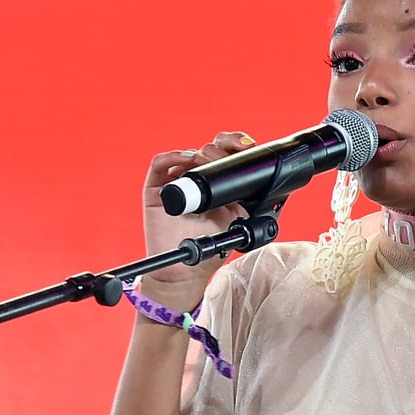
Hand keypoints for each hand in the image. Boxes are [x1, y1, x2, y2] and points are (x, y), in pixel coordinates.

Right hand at [136, 131, 255, 308]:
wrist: (185, 270)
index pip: (225, 153)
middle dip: (222, 145)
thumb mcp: (236, 222)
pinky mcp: (157, 190)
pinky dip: (172, 157)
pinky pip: (160, 164)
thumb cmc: (210, 249)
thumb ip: (243, 201)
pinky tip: (187, 161)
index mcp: (216, 184)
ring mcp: (176, 183)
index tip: (247, 146)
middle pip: (208, 148)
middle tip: (233, 152)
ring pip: (187, 154)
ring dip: (200, 153)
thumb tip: (257, 182)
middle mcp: (196, 179)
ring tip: (209, 162)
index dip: (234, 143)